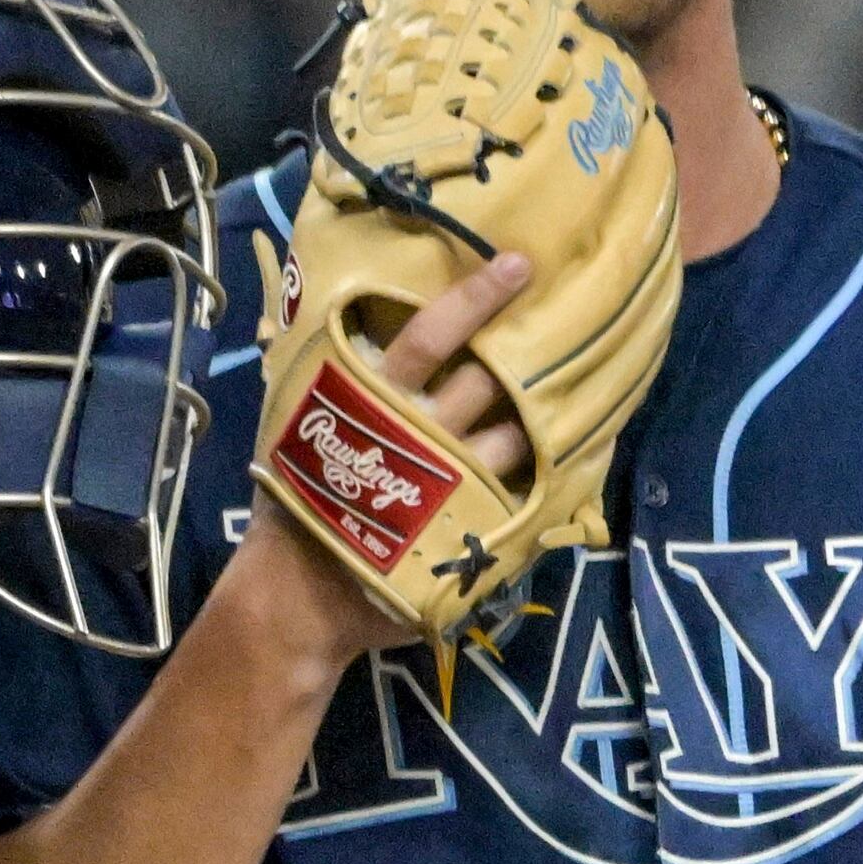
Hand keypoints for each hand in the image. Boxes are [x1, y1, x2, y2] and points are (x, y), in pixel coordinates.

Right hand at [234, 250, 538, 662]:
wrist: (300, 599)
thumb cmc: (293, 504)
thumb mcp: (288, 430)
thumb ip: (313, 378)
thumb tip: (290, 316)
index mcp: (374, 402)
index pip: (430, 336)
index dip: (475, 297)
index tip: (516, 264)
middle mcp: (422, 436)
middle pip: (489, 380)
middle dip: (526, 351)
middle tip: (567, 320)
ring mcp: (455, 486)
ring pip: (517, 435)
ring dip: (545, 415)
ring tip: (574, 392)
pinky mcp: (474, 531)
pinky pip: (527, 494)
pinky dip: (551, 474)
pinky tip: (571, 456)